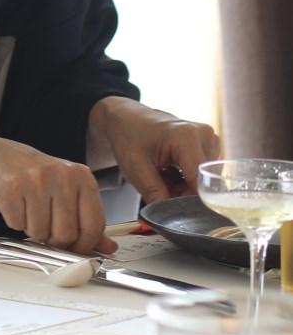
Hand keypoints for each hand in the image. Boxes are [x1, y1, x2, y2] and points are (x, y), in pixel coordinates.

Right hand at [0, 132, 113, 254]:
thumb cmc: (32, 175)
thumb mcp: (66, 191)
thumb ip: (87, 219)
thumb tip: (108, 247)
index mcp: (81, 177)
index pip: (93, 225)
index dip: (84, 245)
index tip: (75, 248)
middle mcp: (61, 175)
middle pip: (66, 234)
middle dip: (54, 240)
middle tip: (46, 228)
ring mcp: (35, 180)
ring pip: (40, 233)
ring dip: (32, 230)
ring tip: (29, 211)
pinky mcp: (10, 187)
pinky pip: (17, 224)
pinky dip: (15, 222)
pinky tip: (15, 205)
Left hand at [89, 96, 220, 201]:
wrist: (126, 117)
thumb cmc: (128, 137)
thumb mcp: (135, 169)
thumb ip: (155, 194)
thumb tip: (171, 216)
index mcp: (186, 137)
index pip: (200, 181)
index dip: (191, 201)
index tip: (180, 213)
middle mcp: (204, 135)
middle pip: (205, 181)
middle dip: (184, 193)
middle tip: (161, 189)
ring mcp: (209, 138)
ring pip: (205, 179)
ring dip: (185, 186)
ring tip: (163, 175)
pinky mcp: (209, 144)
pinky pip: (204, 172)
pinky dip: (187, 178)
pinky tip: (171, 171)